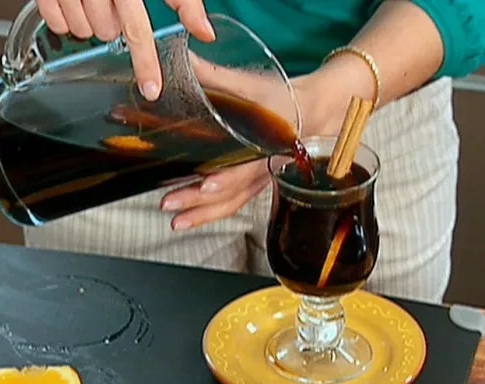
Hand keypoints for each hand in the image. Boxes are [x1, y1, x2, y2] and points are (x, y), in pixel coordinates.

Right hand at [36, 0, 214, 99]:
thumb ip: (183, 1)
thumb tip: (205, 33)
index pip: (137, 30)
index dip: (145, 62)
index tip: (151, 89)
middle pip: (107, 33)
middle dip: (113, 24)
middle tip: (113, 3)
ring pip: (81, 31)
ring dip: (90, 22)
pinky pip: (56, 23)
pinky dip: (66, 18)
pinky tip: (74, 1)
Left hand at [160, 55, 378, 230]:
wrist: (314, 112)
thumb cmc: (285, 99)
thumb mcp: (254, 85)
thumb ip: (217, 77)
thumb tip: (185, 62)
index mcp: (269, 144)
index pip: (247, 166)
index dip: (227, 178)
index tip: (205, 186)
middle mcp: (266, 167)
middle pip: (233, 192)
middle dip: (200, 203)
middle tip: (170, 204)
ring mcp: (262, 179)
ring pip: (233, 203)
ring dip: (203, 214)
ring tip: (176, 221)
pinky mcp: (257, 183)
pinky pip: (235, 203)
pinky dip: (212, 212)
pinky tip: (192, 217)